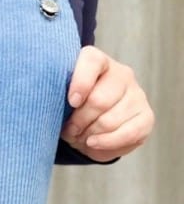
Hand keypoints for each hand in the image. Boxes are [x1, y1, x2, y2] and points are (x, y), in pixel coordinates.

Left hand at [60, 46, 154, 162]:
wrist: (89, 118)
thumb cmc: (70, 102)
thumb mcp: (60, 93)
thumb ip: (58, 93)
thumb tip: (56, 107)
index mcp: (97, 60)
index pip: (91, 62)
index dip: (81, 84)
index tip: (71, 102)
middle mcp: (121, 74)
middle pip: (99, 100)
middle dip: (79, 121)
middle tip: (68, 130)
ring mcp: (136, 95)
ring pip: (110, 120)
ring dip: (90, 135)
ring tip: (78, 137)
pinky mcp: (146, 117)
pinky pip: (128, 134)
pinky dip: (107, 143)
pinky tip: (93, 143)